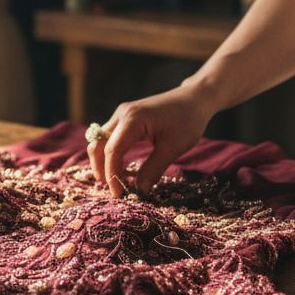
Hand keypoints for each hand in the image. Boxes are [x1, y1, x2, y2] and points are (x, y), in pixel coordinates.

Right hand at [87, 82, 216, 196]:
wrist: (195, 99)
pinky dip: (111, 154)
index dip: (111, 175)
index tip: (118, 195)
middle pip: (99, 144)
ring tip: (113, 182)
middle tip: (113, 190)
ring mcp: (122, 114)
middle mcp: (122, 114)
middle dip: (101, 169)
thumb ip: (153, 170)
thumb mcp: (172, 148)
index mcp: (132, 119)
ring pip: (101, 141)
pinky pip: (111, 137)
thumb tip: (140, 192)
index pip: (112, 151)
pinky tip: (119, 169)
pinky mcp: (126, 118)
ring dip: (103, 162)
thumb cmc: (187, 121)